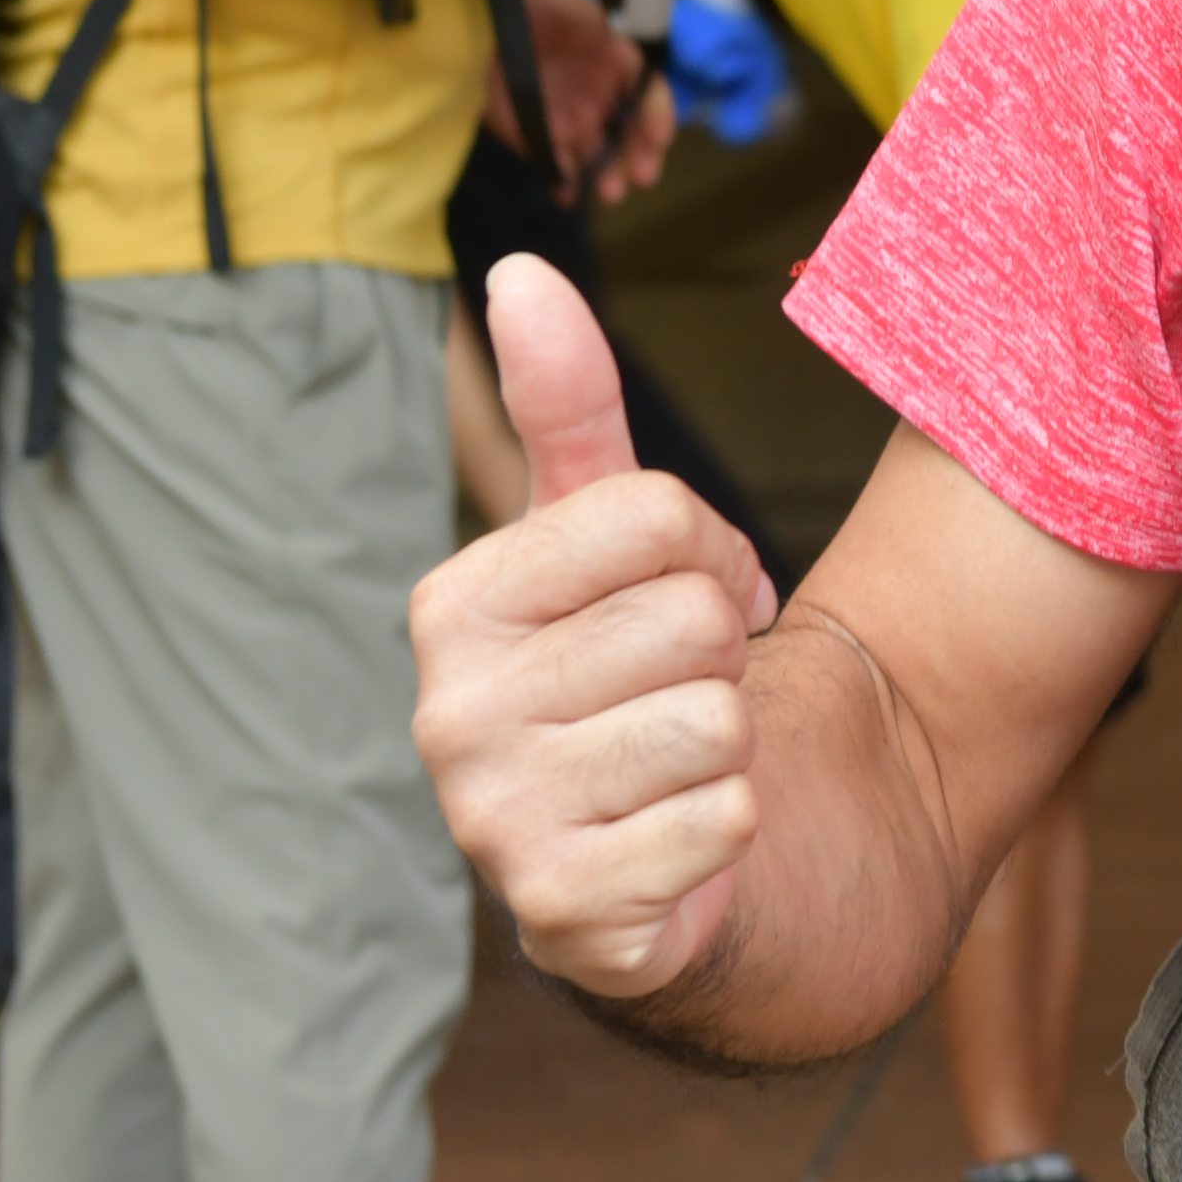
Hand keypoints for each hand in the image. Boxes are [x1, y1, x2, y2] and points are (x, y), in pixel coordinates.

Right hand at [412, 256, 781, 998]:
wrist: (658, 847)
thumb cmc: (627, 667)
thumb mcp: (601, 531)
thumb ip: (565, 404)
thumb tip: (518, 269)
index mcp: (452, 606)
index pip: (655, 517)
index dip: (712, 552)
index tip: (687, 595)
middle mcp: (448, 716)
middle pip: (694, 621)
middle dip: (722, 653)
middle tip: (679, 689)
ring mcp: (494, 823)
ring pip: (720, 721)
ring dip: (731, 739)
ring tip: (675, 757)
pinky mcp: (565, 912)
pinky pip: (727, 822)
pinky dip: (733, 825)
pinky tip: (679, 835)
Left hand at [483, 0, 679, 209]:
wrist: (478, 26)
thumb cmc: (529, 8)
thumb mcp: (559, 0)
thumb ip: (584, 15)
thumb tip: (606, 32)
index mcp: (615, 63)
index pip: (648, 91)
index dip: (658, 112)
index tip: (658, 135)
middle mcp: (602, 97)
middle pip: (632, 132)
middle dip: (641, 155)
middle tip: (643, 176)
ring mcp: (573, 120)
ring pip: (600, 155)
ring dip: (610, 175)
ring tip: (610, 193)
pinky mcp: (538, 138)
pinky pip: (557, 166)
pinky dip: (564, 182)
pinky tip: (566, 193)